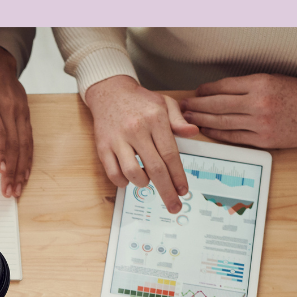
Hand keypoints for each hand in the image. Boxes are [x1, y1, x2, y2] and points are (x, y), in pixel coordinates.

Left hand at [0, 43, 32, 198]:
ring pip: (26, 145)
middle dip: (13, 170)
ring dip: (23, 169)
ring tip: (19, 187)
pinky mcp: (27, 115)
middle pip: (15, 144)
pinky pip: (30, 141)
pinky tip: (26, 173)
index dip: (1, 153)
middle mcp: (10, 109)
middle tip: (9, 190)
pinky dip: (29, 159)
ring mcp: (21, 112)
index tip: (1, 170)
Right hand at [84, 76, 198, 213]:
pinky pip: (114, 174)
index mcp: (155, 119)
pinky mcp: (103, 146)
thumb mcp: (164, 103)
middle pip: (155, 169)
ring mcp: (118, 139)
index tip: (183, 191)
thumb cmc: (139, 101)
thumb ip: (178, 120)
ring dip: (143, 184)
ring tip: (147, 181)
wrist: (109, 90)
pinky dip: (123, 182)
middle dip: (167, 191)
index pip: (170, 155)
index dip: (178, 177)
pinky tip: (129, 178)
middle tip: (174, 206)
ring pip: (133, 173)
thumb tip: (193, 132)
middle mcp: (136, 129)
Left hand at [179, 74, 296, 148]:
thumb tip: (222, 92)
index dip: (206, 90)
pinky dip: (218, 135)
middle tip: (183, 107)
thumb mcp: (275, 80)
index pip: (224, 86)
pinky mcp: (264, 139)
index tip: (195, 92)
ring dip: (203, 121)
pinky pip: (234, 137)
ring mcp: (261, 123)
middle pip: (218, 105)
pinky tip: (208, 132)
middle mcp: (259, 102)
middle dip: (198, 106)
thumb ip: (250, 86)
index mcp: (261, 83)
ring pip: (223, 122)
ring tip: (189, 120)